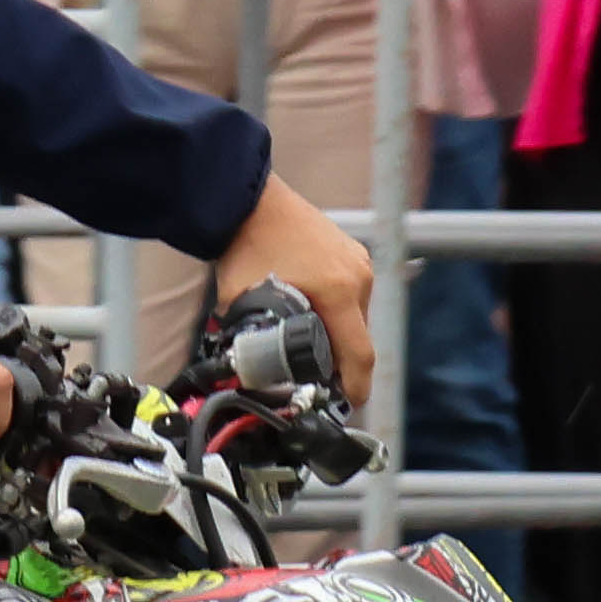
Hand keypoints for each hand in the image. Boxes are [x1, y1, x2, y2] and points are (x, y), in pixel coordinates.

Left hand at [201, 176, 379, 412]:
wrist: (248, 198)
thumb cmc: (246, 244)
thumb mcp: (240, 300)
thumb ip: (246, 339)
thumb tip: (248, 371)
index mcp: (338, 292)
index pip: (360, 354)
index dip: (356, 385)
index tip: (349, 403)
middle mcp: (357, 277)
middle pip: (359, 338)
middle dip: (341, 362)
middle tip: (317, 378)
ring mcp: (357, 261)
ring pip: (356, 316)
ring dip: (338, 334)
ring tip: (311, 345)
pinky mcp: (351, 251)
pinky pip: (352, 293)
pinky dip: (337, 310)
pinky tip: (313, 314)